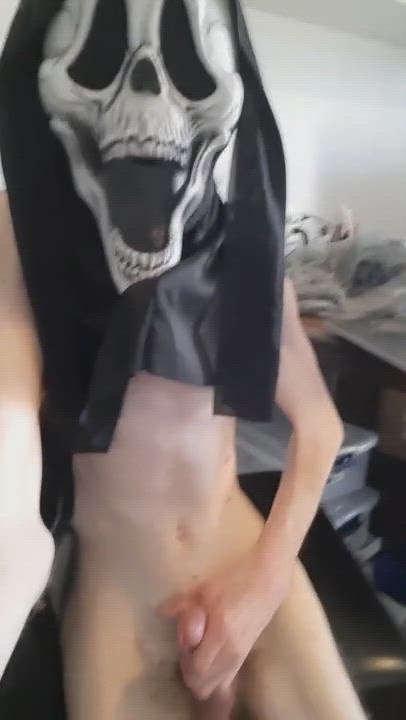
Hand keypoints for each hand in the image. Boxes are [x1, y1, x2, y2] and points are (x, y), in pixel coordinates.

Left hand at [163, 547, 291, 699]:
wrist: (267, 582)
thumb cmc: (235, 580)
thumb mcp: (205, 589)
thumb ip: (182, 604)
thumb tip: (161, 612)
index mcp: (221, 632)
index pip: (197, 668)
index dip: (185, 661)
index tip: (184, 644)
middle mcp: (231, 650)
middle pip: (203, 684)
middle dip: (190, 671)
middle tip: (189, 649)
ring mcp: (240, 656)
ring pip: (214, 685)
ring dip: (201, 675)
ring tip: (200, 651)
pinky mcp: (245, 657)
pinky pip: (226, 680)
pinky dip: (214, 677)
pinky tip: (210, 657)